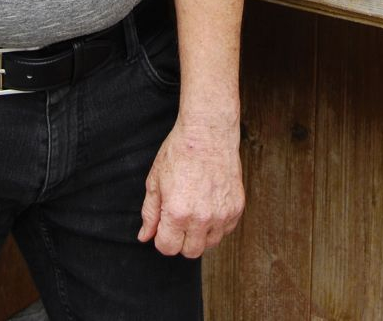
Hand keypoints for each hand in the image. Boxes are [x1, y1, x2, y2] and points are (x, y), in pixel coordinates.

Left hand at [138, 116, 243, 257]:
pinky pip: (226, 229)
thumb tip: (144, 237)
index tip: (164, 224)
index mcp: (177, 213)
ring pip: (210, 243)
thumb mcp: (155, 180)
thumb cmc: (179, 151)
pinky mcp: (237, 206)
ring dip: (201, 234)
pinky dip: (218, 223)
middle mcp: (201, 218)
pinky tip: (210, 203)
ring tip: (196, 209)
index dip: (162, 237)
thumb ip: (149, 213)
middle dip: (181, 239)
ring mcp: (222, 213)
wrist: (208, 131)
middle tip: (179, 217)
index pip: (167, 248)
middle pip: (190, 251)